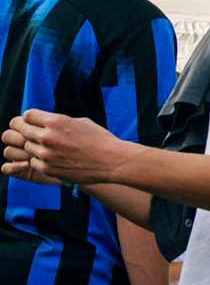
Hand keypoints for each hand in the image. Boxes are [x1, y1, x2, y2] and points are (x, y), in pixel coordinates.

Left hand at [4, 111, 128, 186]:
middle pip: (22, 130)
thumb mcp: (81, 122)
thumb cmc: (100, 140)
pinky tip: (55, 159)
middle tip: (36, 134)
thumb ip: (59, 122)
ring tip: (51, 149)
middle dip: (28, 131)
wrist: (113, 161)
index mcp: (56, 121)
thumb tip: (45, 122)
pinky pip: (34, 162)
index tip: (36, 122)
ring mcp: (46, 154)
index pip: (27, 115)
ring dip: (36, 147)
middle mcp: (48, 137)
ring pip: (28, 147)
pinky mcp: (48, 169)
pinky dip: (41, 161)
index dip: (31, 118)